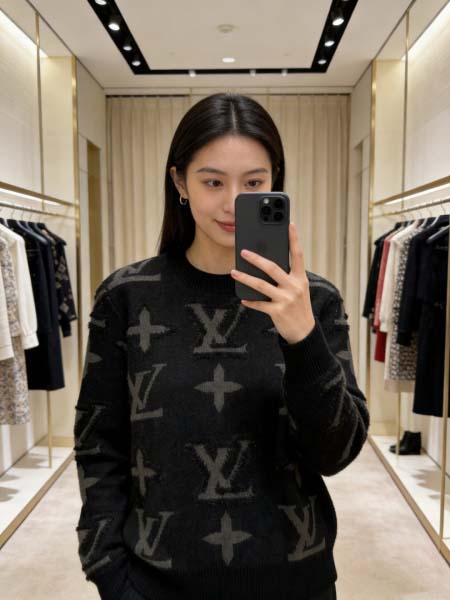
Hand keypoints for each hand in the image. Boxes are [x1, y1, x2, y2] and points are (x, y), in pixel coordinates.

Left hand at [230, 222, 315, 343]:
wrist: (304, 332)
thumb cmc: (298, 307)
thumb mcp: (299, 289)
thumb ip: (287, 277)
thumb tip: (266, 264)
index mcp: (301, 278)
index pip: (298, 254)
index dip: (294, 239)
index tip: (290, 224)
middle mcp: (294, 287)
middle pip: (273, 268)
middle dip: (256, 259)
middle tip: (243, 251)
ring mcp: (286, 299)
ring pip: (261, 285)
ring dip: (245, 277)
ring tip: (234, 271)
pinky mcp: (278, 312)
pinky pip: (259, 304)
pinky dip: (250, 301)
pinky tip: (242, 298)